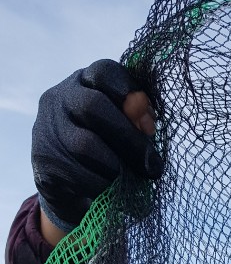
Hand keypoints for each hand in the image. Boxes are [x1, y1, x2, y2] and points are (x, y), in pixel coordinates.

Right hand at [31, 59, 162, 233]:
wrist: (73, 189)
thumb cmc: (110, 151)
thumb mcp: (127, 131)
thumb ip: (138, 121)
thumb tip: (146, 123)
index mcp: (85, 83)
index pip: (104, 72)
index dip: (130, 95)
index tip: (150, 127)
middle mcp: (60, 99)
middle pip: (92, 106)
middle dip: (129, 139)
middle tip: (153, 166)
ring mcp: (47, 128)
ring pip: (84, 144)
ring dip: (117, 168)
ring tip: (133, 182)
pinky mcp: (43, 161)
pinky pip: (76, 174)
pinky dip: (102, 186)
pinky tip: (113, 191)